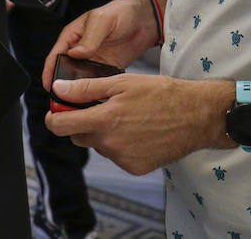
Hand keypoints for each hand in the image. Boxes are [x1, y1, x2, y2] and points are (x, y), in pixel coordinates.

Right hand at [40, 0, 160, 89]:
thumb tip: (76, 53)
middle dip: (63, 85)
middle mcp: (80, 50)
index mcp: (73, 36)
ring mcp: (93, 61)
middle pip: (66, 71)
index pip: (56, 55)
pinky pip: (98, 82)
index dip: (50, 70)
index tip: (49, 85)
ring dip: (80, 89)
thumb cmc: (121, 12)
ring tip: (79, 102)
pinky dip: (96, 90)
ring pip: (81, 79)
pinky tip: (98, 97)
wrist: (145, 20)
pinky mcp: (107, 69)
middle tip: (63, 99)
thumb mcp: (102, 20)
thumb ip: (89, 38)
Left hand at [45, 73, 228, 174]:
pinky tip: (137, 132)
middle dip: (81, 124)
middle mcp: (111, 144)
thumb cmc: (162, 94)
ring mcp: (123, 158)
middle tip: (99, 109)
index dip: (54, 119)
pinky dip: (121, 145)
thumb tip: (59, 90)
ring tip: (127, 118)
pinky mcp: (135, 168)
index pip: (62, 127)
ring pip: (100, 146)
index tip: (55, 113)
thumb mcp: (122, 82)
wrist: (196, 116)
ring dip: (104, 134)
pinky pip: (117, 156)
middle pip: (79, 138)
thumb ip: (87, 89)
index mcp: (105, 120)